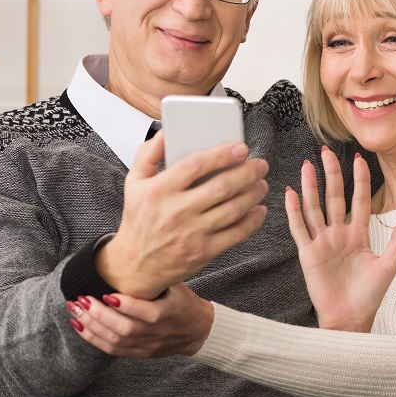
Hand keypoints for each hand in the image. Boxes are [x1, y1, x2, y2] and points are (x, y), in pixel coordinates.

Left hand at [67, 283, 213, 357]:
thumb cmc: (183, 302)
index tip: (105, 293)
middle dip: (98, 314)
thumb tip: (128, 252)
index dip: (124, 305)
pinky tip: (79, 326)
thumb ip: (154, 275)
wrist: (196, 331)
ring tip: (75, 310)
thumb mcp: (176, 285)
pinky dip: (93, 338)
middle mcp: (157, 332)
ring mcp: (147, 346)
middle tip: (81, 299)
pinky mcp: (139, 353)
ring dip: (91, 326)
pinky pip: (112, 349)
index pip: (145, 313)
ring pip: (115, 341)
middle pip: (124, 329)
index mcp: (169, 313)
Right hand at [96, 130, 269, 298]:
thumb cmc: (139, 220)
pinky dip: (252, 220)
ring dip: (253, 194)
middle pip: (220, 187)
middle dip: (247, 172)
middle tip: (259, 164)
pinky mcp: (203, 252)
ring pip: (232, 209)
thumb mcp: (134, 183)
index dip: (222, 155)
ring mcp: (191, 233)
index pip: (195, 165)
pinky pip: (235, 234)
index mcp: (159, 190)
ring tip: (261, 183)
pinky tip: (258, 209)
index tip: (240, 148)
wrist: (136, 265)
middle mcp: (176, 212)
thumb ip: (148, 154)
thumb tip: (165, 132)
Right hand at [285, 147, 395, 331]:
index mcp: (359, 235)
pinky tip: (290, 192)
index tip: (357, 158)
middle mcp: (338, 235)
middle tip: (326, 152)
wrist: (351, 319)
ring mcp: (322, 243)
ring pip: (314, 208)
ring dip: (310, 186)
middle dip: (331, 175)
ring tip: (307, 165)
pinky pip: (299, 228)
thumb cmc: (370, 296)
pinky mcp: (308, 254)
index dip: (358, 180)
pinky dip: (294, 210)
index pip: (359, 200)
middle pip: (333, 198)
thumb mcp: (389, 265)